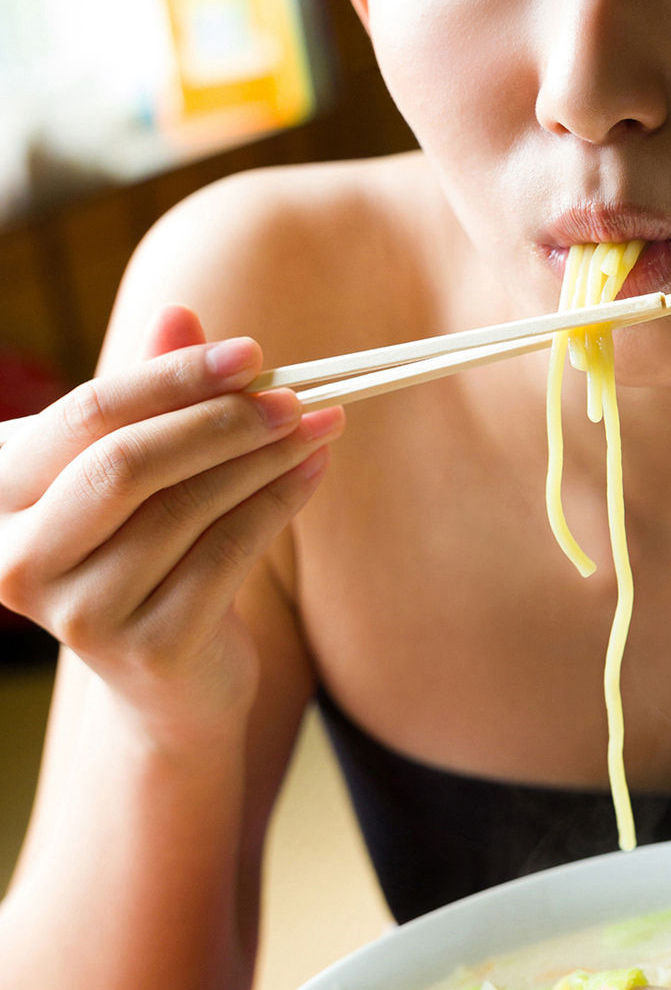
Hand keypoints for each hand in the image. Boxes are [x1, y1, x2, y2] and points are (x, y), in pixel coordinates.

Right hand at [0, 304, 342, 737]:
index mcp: (0, 497)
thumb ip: (149, 398)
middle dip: (221, 420)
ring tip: (319, 424)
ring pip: (186, 508)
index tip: (250, 351)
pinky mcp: (147, 649)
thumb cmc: (144, 549)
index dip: (172, 377)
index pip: (87, 416)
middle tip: (294, 394)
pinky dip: (278, 505)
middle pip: (127, 463)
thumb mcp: (135, 469)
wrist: (166, 676)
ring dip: (264, 459)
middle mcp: (19, 560)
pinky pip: (227, 555)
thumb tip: (179, 312)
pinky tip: (313, 472)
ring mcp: (79, 614)